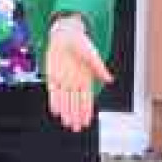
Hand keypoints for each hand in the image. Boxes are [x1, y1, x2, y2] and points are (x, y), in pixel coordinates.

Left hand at [45, 17, 111, 131]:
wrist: (65, 33)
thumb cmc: (81, 43)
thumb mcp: (92, 55)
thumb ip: (99, 68)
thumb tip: (110, 79)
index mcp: (85, 79)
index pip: (87, 99)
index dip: (86, 111)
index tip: (87, 122)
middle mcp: (74, 82)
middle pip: (75, 103)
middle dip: (76, 116)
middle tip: (76, 128)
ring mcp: (63, 80)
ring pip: (65, 100)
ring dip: (66, 112)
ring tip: (67, 123)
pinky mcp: (52, 76)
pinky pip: (53, 92)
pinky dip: (55, 101)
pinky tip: (56, 111)